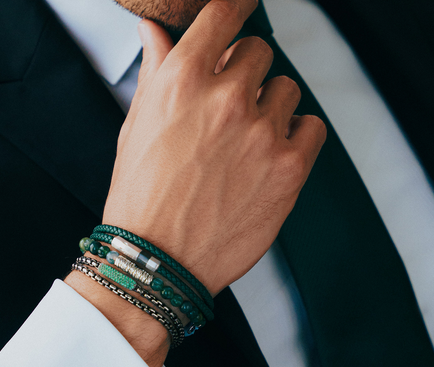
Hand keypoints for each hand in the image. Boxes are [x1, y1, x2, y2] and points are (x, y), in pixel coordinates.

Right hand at [104, 0, 326, 295]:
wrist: (157, 260)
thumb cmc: (141, 199)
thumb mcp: (136, 128)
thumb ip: (155, 72)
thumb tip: (154, 32)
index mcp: (183, 80)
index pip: (226, 13)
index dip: (236, 8)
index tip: (241, 11)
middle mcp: (227, 98)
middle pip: (260, 53)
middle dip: (245, 75)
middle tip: (229, 110)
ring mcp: (262, 133)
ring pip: (287, 90)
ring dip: (270, 108)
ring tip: (246, 144)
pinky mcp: (289, 168)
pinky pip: (312, 127)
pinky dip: (296, 136)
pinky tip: (271, 156)